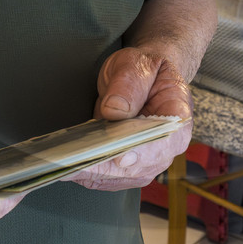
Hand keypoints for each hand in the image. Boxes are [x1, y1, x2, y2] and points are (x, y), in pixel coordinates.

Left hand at [69, 46, 192, 191]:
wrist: (143, 79)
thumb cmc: (145, 71)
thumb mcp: (138, 65)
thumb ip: (129, 84)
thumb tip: (115, 110)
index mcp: (177, 119)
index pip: (164, 143)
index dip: (143, 153)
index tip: (120, 157)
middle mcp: (165, 148)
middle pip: (137, 168)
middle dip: (104, 166)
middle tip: (75, 162)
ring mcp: (146, 162)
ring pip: (119, 178)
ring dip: (92, 173)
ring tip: (65, 165)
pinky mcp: (126, 167)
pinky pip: (107, 178)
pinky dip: (87, 174)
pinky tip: (69, 165)